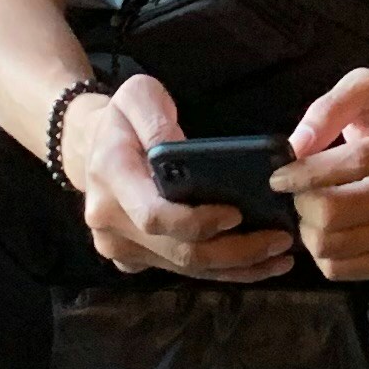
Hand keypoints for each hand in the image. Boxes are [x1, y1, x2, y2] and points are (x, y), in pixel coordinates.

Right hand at [73, 74, 291, 283]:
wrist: (89, 147)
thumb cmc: (121, 119)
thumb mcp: (139, 97)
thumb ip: (158, 120)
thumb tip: (182, 149)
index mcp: (111, 178)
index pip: (155, 215)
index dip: (197, 222)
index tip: (238, 214)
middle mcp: (109, 222)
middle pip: (177, 252)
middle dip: (234, 251)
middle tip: (280, 239)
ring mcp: (118, 247)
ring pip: (183, 268)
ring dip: (234, 268)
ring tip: (278, 258)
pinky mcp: (132, 260)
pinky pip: (179, 271)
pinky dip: (219, 272)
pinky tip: (254, 265)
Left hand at [278, 71, 368, 284]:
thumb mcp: (366, 93)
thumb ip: (328, 109)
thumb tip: (297, 146)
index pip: (353, 163)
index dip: (307, 173)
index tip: (279, 177)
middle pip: (335, 212)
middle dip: (302, 204)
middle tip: (297, 194)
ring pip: (332, 245)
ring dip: (307, 229)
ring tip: (310, 211)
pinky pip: (339, 269)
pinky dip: (320, 253)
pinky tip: (326, 232)